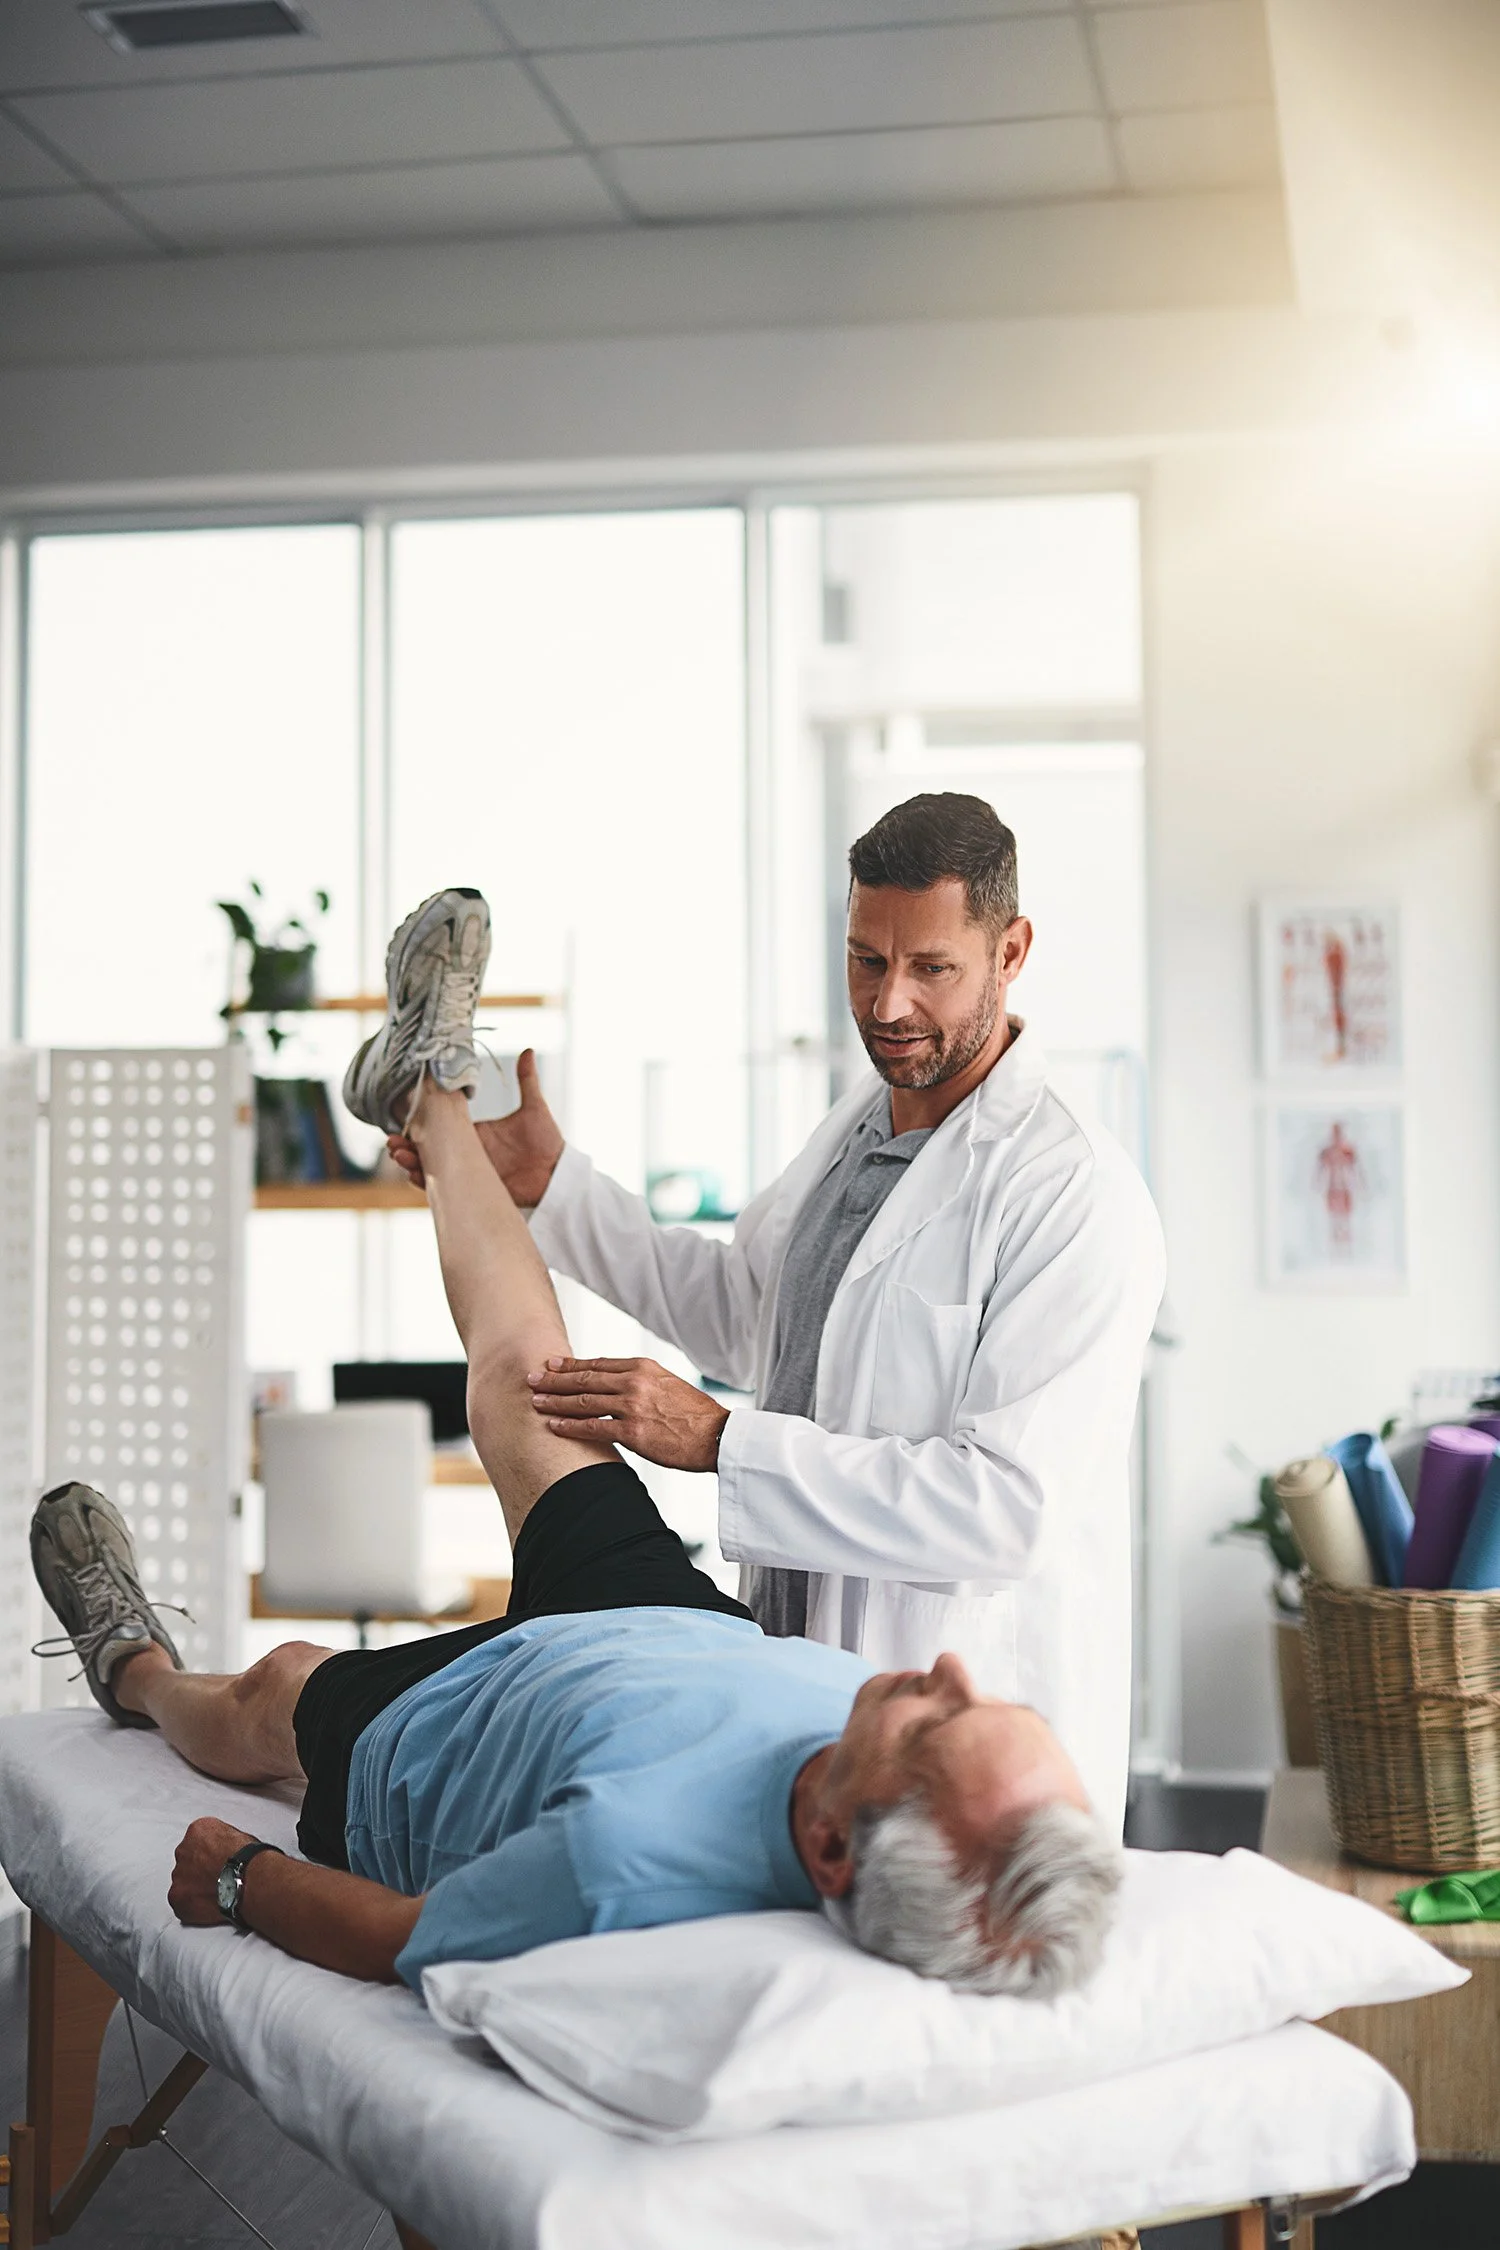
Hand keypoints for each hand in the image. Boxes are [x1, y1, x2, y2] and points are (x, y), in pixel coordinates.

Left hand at [169, 1817, 256, 1926]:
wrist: (248, 1878)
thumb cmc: (249, 1858)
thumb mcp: (237, 1835)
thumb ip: (220, 1842)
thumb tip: (222, 1852)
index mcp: (198, 1830)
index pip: (196, 1841)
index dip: (208, 1854)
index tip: (215, 1861)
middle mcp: (184, 1850)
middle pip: (187, 1861)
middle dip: (198, 1870)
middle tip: (215, 1878)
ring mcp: (178, 1875)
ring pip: (183, 1882)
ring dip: (194, 1887)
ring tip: (215, 1893)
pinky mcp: (177, 1898)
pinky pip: (180, 1904)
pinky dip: (192, 1906)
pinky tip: (209, 1905)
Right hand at [386, 1048, 562, 1206]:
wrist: (556, 1175)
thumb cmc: (546, 1142)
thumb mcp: (534, 1109)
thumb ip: (527, 1081)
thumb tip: (528, 1050)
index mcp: (474, 1132)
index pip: (439, 1125)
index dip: (419, 1122)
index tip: (402, 1115)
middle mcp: (466, 1151)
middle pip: (428, 1147)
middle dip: (406, 1145)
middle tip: (393, 1141)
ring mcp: (467, 1171)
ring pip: (430, 1167)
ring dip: (411, 1162)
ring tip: (399, 1155)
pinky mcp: (473, 1189)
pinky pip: (444, 1188)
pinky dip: (426, 1183)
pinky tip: (413, 1176)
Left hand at [529, 1357, 729, 1471]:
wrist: (717, 1435)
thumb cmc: (695, 1414)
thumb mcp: (668, 1384)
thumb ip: (642, 1381)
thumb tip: (618, 1385)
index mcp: (643, 1368)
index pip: (598, 1363)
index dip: (571, 1364)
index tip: (551, 1364)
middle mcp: (634, 1382)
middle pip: (585, 1378)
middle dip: (554, 1379)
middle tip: (532, 1379)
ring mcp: (632, 1406)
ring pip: (583, 1400)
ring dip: (555, 1401)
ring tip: (535, 1401)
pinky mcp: (632, 1432)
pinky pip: (592, 1427)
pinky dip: (569, 1426)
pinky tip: (553, 1426)